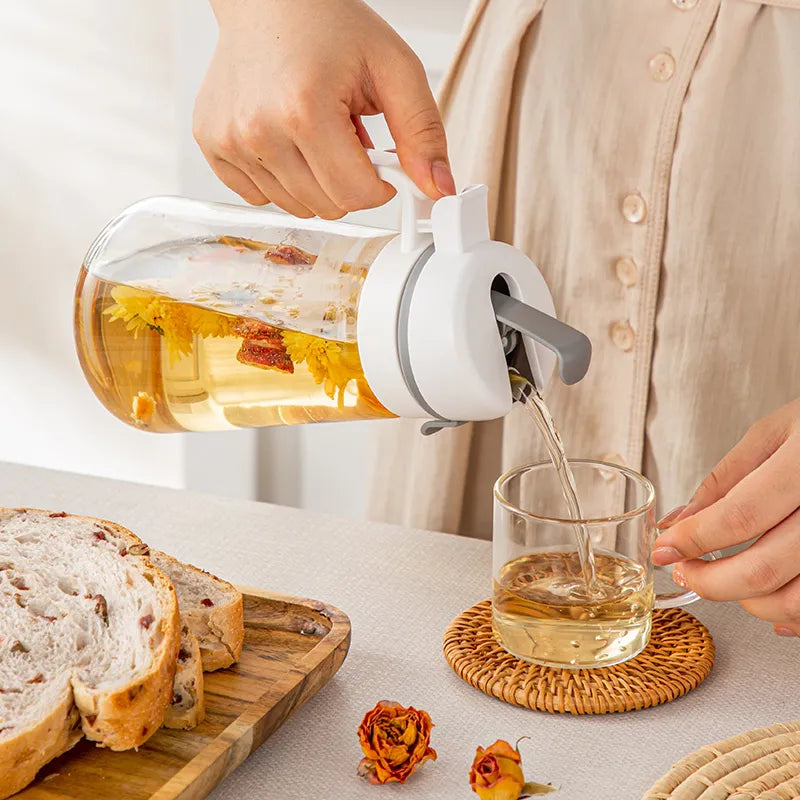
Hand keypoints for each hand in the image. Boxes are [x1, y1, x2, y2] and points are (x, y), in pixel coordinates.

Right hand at [193, 0, 454, 216]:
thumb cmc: (328, 24)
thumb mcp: (394, 68)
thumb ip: (423, 133)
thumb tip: (440, 189)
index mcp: (304, 109)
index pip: (358, 195)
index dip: (381, 184)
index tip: (382, 161)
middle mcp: (258, 129)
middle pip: (328, 206)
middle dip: (349, 182)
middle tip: (349, 137)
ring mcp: (229, 140)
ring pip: (296, 207)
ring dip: (317, 181)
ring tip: (317, 132)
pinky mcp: (212, 145)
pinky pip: (262, 197)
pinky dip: (283, 179)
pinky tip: (287, 140)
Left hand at [652, 397, 799, 635]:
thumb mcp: (775, 432)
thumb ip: (725, 479)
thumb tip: (678, 521)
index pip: (740, 517)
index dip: (693, 540)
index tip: (664, 549)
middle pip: (764, 570)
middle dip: (710, 581)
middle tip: (685, 571)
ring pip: (795, 601)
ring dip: (748, 602)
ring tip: (726, 581)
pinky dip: (790, 616)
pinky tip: (768, 602)